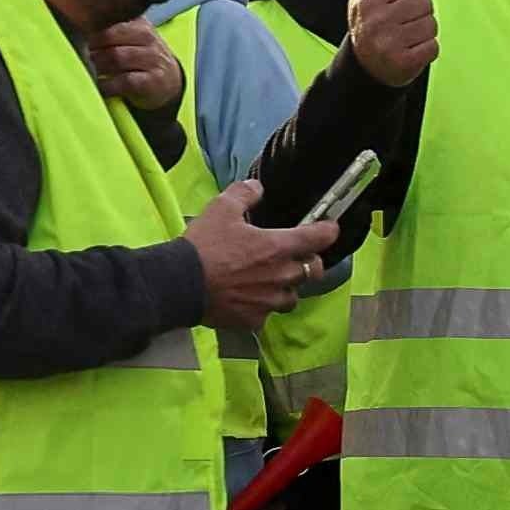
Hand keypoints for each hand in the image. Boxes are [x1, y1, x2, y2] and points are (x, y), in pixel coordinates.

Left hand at [87, 16, 184, 122]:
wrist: (168, 82)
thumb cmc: (141, 58)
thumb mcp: (132, 38)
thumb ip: (111, 29)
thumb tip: (75, 27)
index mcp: (140, 23)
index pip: (111, 19)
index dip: (90, 29)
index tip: (77, 36)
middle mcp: (149, 39)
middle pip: (110, 37)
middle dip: (92, 47)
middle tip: (81, 55)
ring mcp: (153, 60)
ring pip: (116, 58)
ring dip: (97, 65)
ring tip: (87, 69)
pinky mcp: (152, 81)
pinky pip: (124, 81)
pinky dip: (107, 85)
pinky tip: (99, 86)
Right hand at [184, 180, 328, 328]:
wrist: (179, 284)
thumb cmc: (203, 245)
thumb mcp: (221, 208)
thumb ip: (244, 194)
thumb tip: (258, 188)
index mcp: (278, 247)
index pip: (318, 238)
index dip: (328, 231)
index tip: (330, 228)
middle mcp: (281, 276)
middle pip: (313, 270)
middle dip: (309, 262)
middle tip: (296, 257)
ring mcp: (269, 301)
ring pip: (292, 296)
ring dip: (287, 288)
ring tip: (271, 281)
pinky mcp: (254, 320)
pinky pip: (267, 314)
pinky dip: (262, 306)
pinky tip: (249, 299)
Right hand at [347, 0, 439, 78]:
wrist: (366, 68)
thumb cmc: (369, 24)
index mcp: (368, 0)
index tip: (400, 2)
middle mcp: (376, 20)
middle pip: (425, 2)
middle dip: (420, 12)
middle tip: (404, 23)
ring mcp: (389, 43)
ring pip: (431, 24)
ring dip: (425, 32)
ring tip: (407, 37)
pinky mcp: (402, 62)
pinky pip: (433, 47)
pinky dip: (428, 49)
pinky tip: (411, 51)